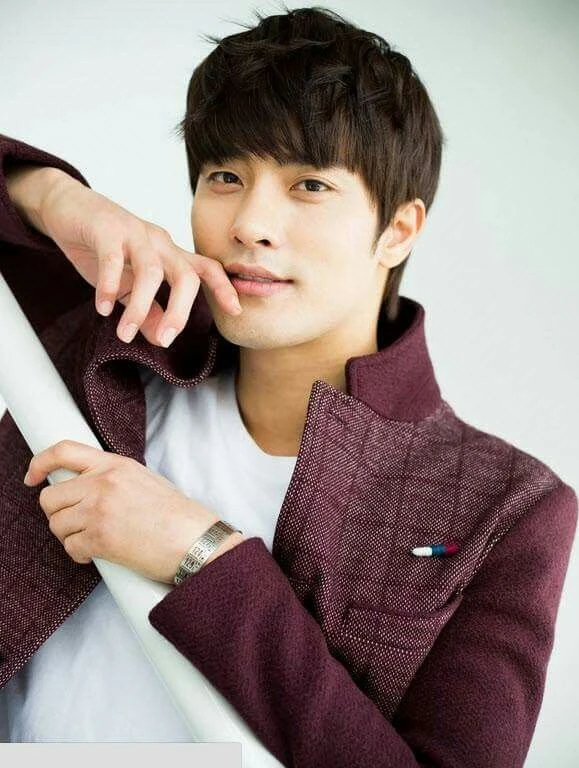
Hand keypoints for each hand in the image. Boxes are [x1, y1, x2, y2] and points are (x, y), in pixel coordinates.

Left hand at [23, 439, 231, 583]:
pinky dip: (80, 554)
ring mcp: (99, 510)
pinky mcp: (100, 538)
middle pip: (50, 497)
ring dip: (70, 535)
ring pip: (56, 524)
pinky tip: (100, 553)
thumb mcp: (144, 479)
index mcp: (115, 464)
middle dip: (58, 513)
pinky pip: (70, 547)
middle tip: (77, 522)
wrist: (195, 540)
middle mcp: (102, 483)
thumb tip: (82, 486)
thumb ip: (111, 477)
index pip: (63, 451)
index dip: (39, 463)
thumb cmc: (177, 515)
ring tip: (94, 539)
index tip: (32, 477)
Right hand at [38, 173, 241, 346]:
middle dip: (180, 311)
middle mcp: (159, 242)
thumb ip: (147, 311)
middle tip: (166, 339)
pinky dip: (108, 287)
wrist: (66, 208)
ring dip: (140, 307)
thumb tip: (161, 339)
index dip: (223, 288)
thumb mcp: (127, 286)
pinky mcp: (106, 229)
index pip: (206, 269)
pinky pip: (113, 260)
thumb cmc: (103, 248)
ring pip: (151, 272)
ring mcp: (134, 233)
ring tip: (125, 333)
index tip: (236, 311)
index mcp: (169, 254)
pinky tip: (103, 309)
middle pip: (185, 276)